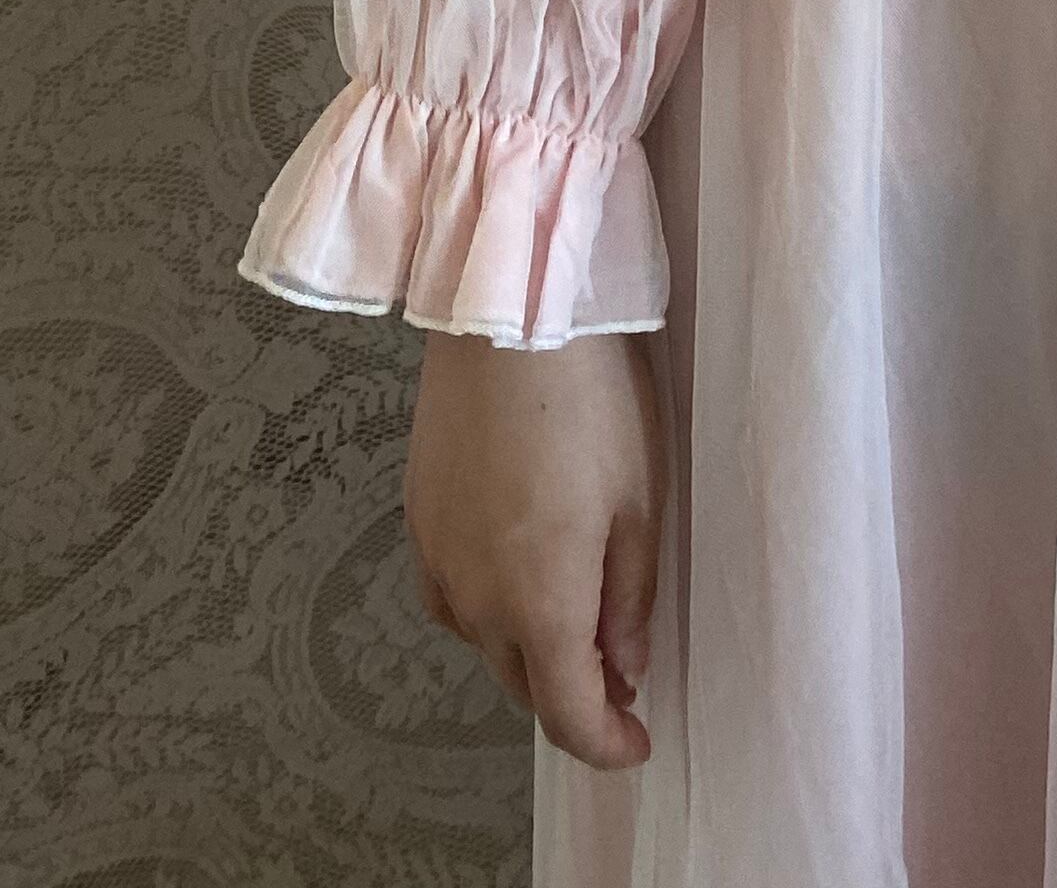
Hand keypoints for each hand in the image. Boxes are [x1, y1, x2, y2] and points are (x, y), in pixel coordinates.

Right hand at [404, 322, 668, 768]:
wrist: (507, 313)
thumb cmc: (591, 398)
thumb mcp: (639, 500)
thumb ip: (628, 597)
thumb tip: (624, 668)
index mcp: (540, 603)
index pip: (567, 714)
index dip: (606, 744)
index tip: (636, 743)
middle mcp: (476, 599)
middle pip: (523, 683)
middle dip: (571, 693)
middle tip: (619, 674)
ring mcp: (437, 559)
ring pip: (484, 640)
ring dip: (528, 646)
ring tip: (574, 613)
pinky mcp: (417, 519)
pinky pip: (451, 595)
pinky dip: (487, 604)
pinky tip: (513, 571)